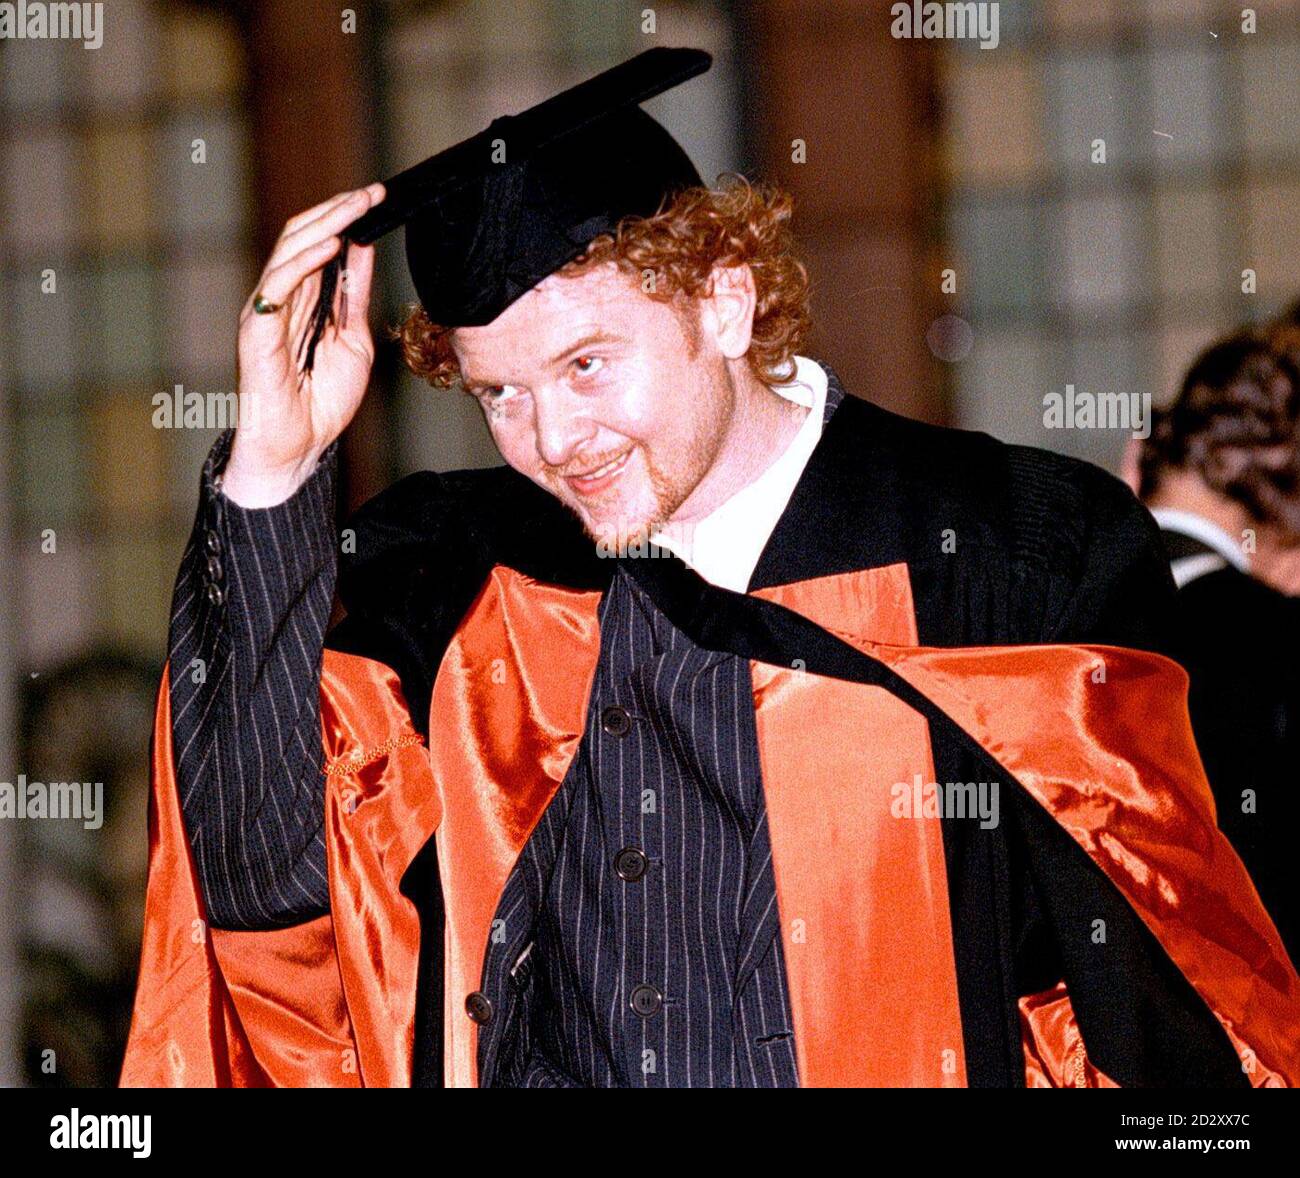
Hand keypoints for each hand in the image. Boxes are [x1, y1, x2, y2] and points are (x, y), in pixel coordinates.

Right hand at [222, 183, 384, 506]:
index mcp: (301, 298)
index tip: (378, 198)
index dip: (346, 217)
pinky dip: (304, 261)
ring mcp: (265, 309)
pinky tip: (332, 245)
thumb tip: (363, 250)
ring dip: (327, 223)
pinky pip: (277, 284)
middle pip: (302, 235)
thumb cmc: (322, 401)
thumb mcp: (354, 341)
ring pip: (289, 249)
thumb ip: (354, 297)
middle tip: (373, 191)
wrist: (301, 446)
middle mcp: (280, 296)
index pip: (319, 242)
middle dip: (339, 209)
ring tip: (357, 205)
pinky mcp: (257, 328)